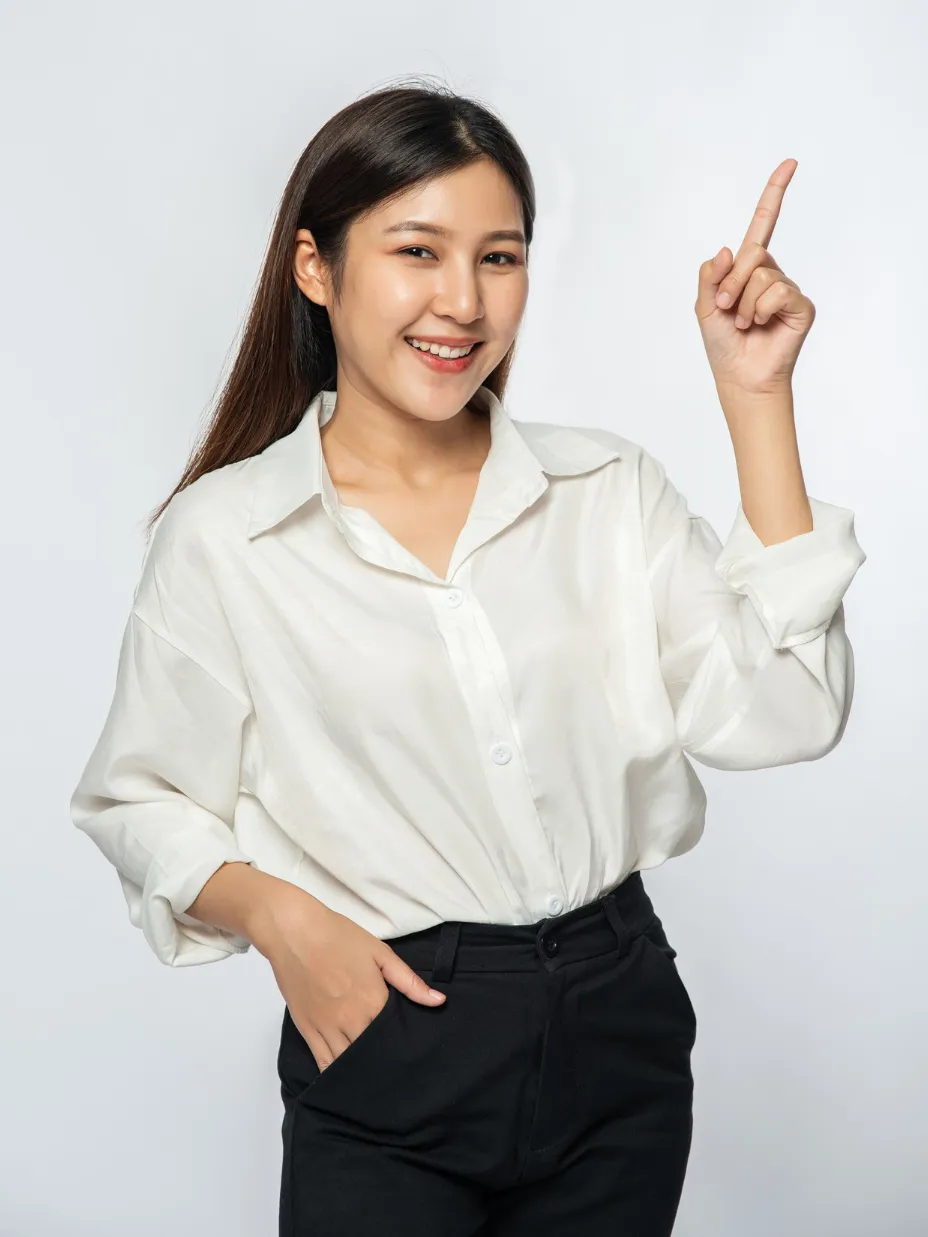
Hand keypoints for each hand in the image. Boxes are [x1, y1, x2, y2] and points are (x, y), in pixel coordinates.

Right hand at [255, 886, 445, 1073]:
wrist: (295, 933)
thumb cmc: (340, 937)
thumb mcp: (380, 953)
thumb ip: (409, 981)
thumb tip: (439, 1001)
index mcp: (373, 1002)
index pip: (395, 1035)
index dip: (404, 1043)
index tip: (413, 1051)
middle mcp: (351, 1021)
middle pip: (373, 1053)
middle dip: (385, 1061)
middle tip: (396, 1067)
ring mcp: (327, 1029)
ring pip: (349, 1063)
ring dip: (362, 1071)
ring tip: (375, 1078)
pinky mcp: (307, 1031)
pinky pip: (324, 1063)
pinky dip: (336, 1073)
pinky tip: (346, 1079)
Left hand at [695, 158, 815, 395]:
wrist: (739, 376)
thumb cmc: (723, 343)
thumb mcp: (705, 306)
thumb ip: (710, 276)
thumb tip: (727, 249)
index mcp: (748, 268)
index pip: (763, 224)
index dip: (775, 193)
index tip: (790, 163)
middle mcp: (771, 273)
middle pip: (752, 253)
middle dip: (731, 283)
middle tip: (727, 308)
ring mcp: (787, 289)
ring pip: (762, 276)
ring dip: (744, 303)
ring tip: (745, 324)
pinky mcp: (801, 305)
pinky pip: (777, 292)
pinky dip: (761, 310)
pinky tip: (760, 326)